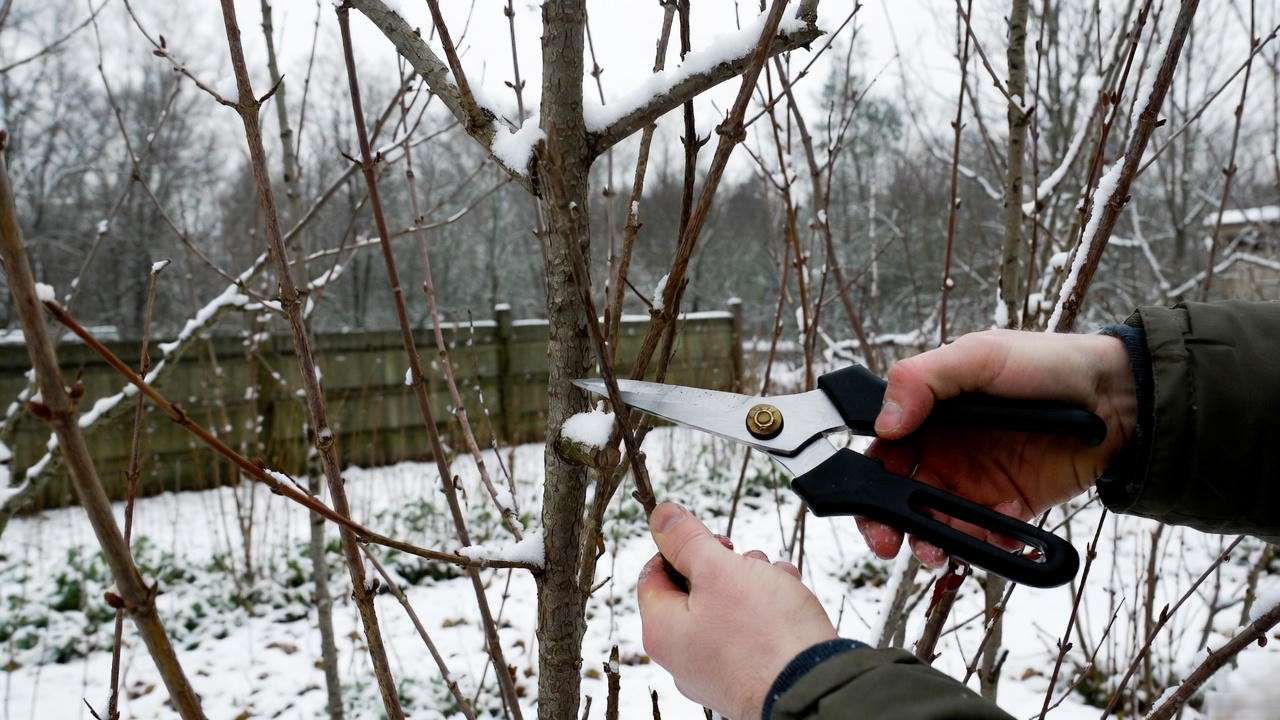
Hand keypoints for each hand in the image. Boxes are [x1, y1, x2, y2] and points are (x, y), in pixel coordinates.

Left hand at [638, 502, 836, 719]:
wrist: (814, 689)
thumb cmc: (764, 635)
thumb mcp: (718, 570)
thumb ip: (686, 540)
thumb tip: (660, 516)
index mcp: (662, 631)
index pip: (653, 573)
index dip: (679, 547)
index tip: (710, 539)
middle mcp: (682, 657)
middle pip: (692, 590)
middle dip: (724, 565)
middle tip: (747, 560)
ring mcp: (714, 671)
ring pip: (724, 609)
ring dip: (751, 584)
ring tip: (776, 578)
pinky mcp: (747, 678)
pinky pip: (747, 634)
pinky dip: (766, 611)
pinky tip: (789, 599)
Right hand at [862, 329, 1136, 566]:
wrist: (1117, 397)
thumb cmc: (1047, 364)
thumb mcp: (979, 356)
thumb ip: (923, 380)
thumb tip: (883, 422)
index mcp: (928, 414)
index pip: (881, 452)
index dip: (865, 479)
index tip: (863, 500)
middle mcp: (945, 451)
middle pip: (897, 497)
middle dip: (887, 525)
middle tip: (889, 543)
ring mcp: (975, 483)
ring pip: (935, 524)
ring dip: (931, 542)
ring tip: (942, 549)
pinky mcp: (1008, 508)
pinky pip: (984, 536)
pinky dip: (985, 541)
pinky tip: (1002, 525)